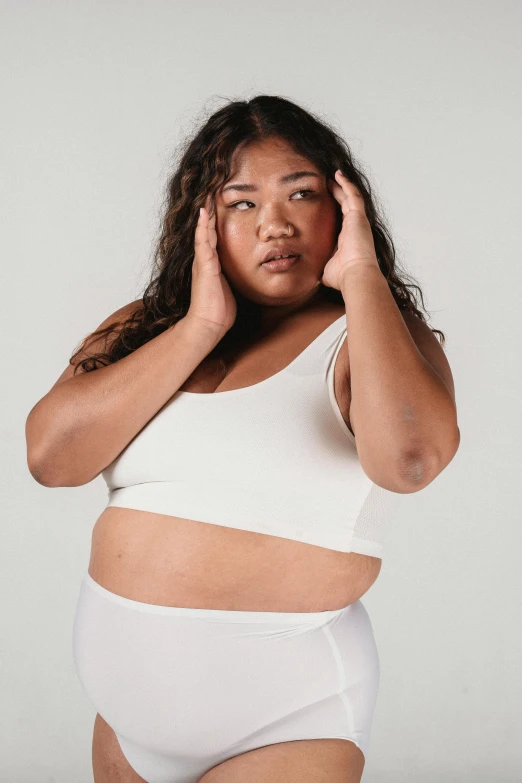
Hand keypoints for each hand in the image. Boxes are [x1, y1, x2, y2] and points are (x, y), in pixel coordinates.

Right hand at [186, 194, 236, 339]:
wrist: (207, 324)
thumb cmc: (219, 310)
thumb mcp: (231, 287)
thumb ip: (234, 276)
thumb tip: (248, 272)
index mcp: (211, 263)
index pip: (215, 236)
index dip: (217, 220)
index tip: (222, 202)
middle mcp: (205, 259)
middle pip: (208, 229)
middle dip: (211, 210)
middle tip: (213, 188)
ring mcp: (203, 262)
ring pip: (204, 231)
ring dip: (206, 212)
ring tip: (208, 193)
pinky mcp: (204, 266)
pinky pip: (203, 242)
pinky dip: (203, 227)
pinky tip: (204, 212)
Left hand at [321, 170, 379, 289]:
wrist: (354, 275)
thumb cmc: (342, 276)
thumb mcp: (325, 269)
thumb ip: (319, 267)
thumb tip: (310, 276)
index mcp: (347, 237)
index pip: (340, 217)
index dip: (334, 206)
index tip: (324, 198)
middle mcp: (354, 227)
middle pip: (346, 203)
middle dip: (337, 191)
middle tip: (327, 181)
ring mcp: (358, 221)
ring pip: (350, 196)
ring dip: (342, 184)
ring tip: (333, 174)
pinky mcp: (359, 216)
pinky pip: (353, 194)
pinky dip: (346, 184)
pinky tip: (337, 175)